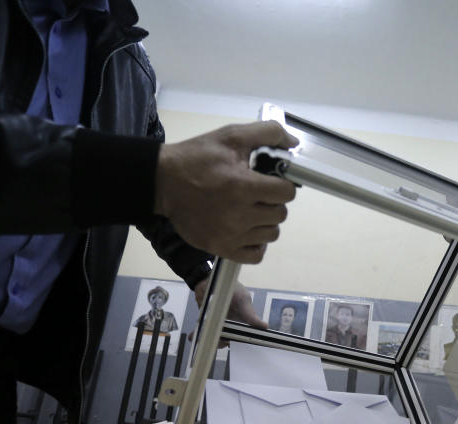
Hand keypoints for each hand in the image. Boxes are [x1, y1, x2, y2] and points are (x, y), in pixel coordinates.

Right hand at [154, 121, 298, 263]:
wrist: (163, 182)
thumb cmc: (198, 158)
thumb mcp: (231, 136)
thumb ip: (267, 133)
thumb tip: (294, 143)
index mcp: (243, 186)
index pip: (287, 193)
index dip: (282, 184)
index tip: (270, 181)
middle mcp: (239, 215)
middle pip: (280, 214)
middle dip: (273, 202)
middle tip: (257, 194)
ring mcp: (230, 235)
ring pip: (271, 234)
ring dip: (266, 222)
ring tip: (250, 210)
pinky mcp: (221, 248)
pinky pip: (255, 255)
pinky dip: (256, 244)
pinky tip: (247, 229)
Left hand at [192, 279, 266, 346]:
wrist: (207, 280)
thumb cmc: (230, 287)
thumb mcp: (242, 298)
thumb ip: (250, 314)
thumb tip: (265, 327)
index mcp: (244, 319)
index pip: (245, 335)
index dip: (242, 341)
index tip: (236, 342)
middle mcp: (232, 323)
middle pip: (230, 339)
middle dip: (224, 341)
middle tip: (218, 338)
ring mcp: (219, 323)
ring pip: (217, 338)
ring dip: (211, 339)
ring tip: (205, 336)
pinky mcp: (207, 322)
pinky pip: (204, 331)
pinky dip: (198, 335)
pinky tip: (194, 336)